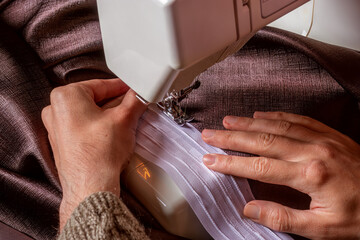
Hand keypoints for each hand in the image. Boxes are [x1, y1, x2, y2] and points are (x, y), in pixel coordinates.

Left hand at [41, 78, 146, 229]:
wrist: (91, 186)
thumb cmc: (99, 154)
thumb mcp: (124, 119)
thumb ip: (134, 100)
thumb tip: (140, 94)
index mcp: (66, 97)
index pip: (101, 85)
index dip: (121, 87)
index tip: (132, 89)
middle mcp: (56, 110)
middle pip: (95, 99)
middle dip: (116, 102)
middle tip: (133, 104)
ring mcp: (57, 129)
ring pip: (90, 114)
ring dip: (109, 115)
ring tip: (126, 120)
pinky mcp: (62, 144)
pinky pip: (84, 128)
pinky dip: (99, 128)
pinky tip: (113, 134)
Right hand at [201, 111, 359, 239]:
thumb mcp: (324, 229)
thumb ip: (284, 218)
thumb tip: (249, 209)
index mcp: (310, 176)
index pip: (259, 167)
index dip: (231, 164)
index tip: (210, 160)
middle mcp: (312, 151)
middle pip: (262, 141)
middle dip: (231, 137)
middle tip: (209, 134)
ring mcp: (321, 139)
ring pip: (276, 126)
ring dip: (248, 123)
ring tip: (227, 121)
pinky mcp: (328, 133)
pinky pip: (297, 119)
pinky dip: (275, 115)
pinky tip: (260, 114)